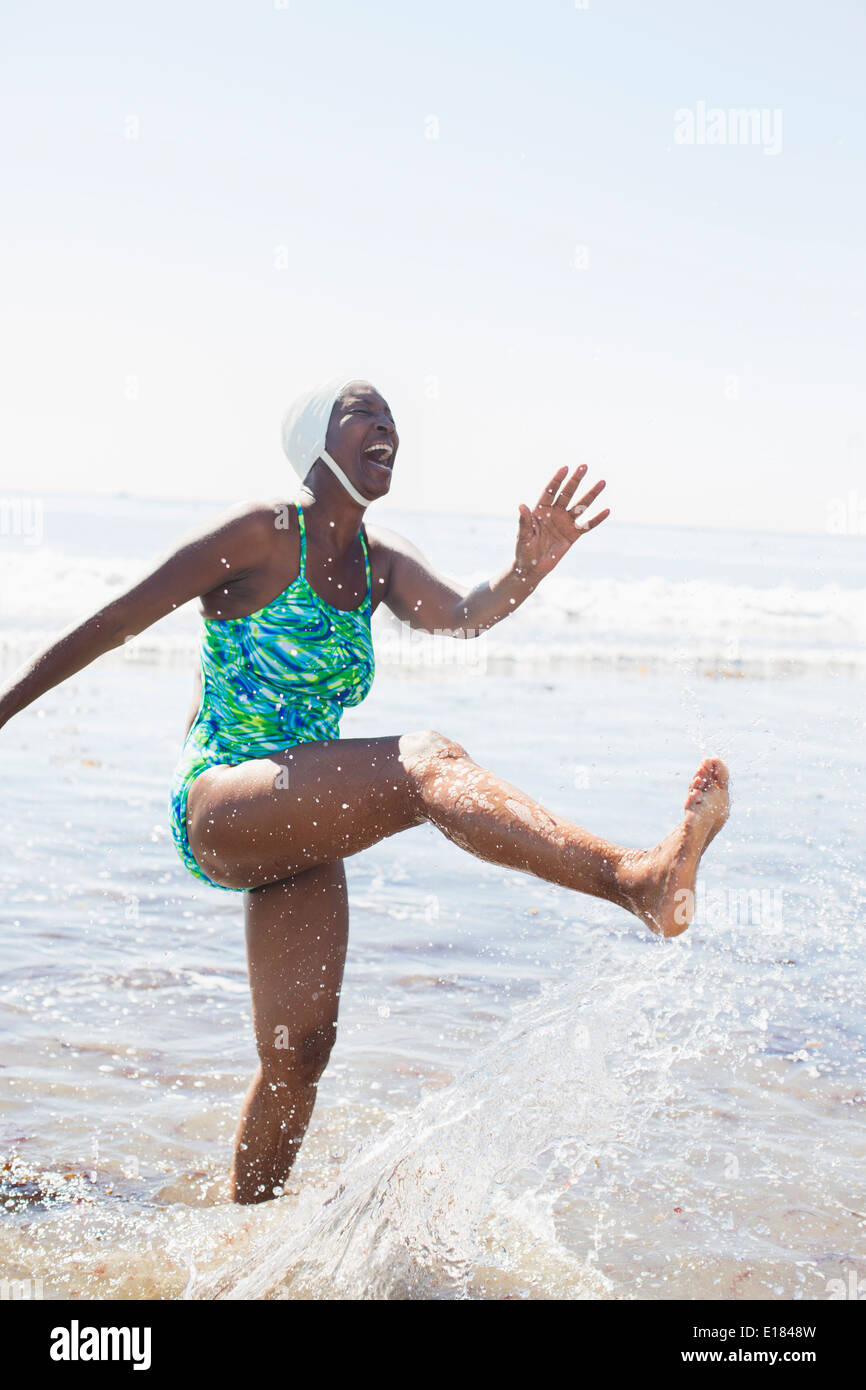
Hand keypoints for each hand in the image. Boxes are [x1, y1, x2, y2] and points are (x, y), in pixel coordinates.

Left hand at [515, 465, 608, 580]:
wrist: (532, 567)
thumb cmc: (524, 550)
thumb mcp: (523, 536)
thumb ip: (524, 521)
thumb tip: (521, 505)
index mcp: (541, 510)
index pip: (550, 491)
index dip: (557, 480)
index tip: (565, 468)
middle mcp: (555, 513)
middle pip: (567, 493)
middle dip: (575, 480)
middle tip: (584, 466)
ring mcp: (565, 523)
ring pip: (580, 505)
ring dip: (591, 494)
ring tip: (602, 482)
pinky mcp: (573, 535)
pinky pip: (587, 525)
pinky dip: (597, 519)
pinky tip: (607, 511)